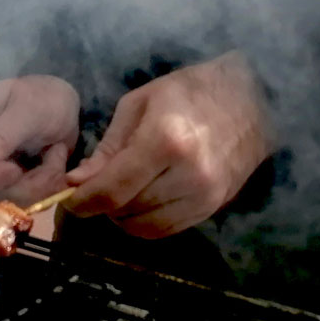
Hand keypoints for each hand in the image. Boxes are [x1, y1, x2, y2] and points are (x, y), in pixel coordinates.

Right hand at [0, 76, 80, 204]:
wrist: (68, 110)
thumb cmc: (45, 99)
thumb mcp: (28, 109)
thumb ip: (0, 134)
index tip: (13, 169)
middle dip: (19, 182)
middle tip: (49, 160)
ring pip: (2, 197)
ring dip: (38, 183)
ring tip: (57, 154)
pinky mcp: (6, 184)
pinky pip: (19, 202)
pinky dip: (44, 188)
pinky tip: (55, 162)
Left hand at [64, 52, 274, 238]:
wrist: (250, 99)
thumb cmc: (188, 92)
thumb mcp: (138, 105)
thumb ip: (108, 148)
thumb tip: (78, 181)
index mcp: (165, 140)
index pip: (113, 189)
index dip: (84, 201)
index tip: (69, 200)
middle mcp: (188, 174)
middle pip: (128, 211)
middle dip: (101, 206)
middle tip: (92, 190)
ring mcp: (206, 195)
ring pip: (148, 227)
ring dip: (124, 217)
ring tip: (117, 194)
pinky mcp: (216, 207)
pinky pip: (170, 228)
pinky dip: (148, 221)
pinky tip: (141, 201)